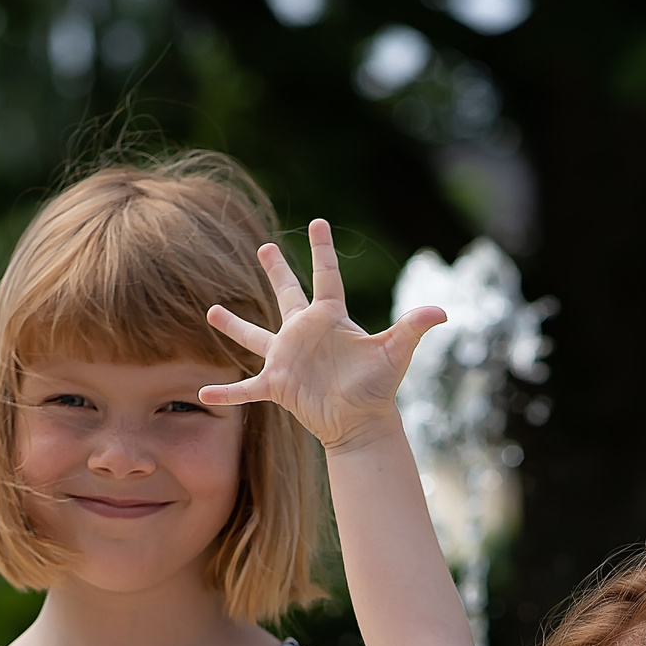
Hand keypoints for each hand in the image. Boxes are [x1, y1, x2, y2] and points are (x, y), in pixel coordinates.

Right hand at [202, 218, 447, 453]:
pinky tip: (203, 395)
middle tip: (264, 247)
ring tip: (211, 312)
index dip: (321, 250)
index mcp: (330, 318)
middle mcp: (305, 332)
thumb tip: (442, 311)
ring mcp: (287, 358)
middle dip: (276, 271)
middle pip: (287, 294)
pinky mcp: (277, 385)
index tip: (318, 222)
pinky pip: (246, 388)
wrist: (361, 424)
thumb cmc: (378, 388)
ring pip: (254, 336)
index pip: (326, 276)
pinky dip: (227, 393)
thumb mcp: (394, 354)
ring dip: (233, 326)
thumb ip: (412, 329)